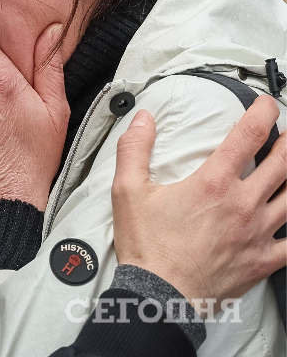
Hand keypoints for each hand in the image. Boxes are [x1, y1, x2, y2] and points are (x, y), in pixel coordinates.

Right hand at [113, 98, 285, 306]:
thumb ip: (135, 149)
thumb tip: (143, 119)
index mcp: (214, 183)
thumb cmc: (147, 246)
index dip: (263, 113)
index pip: (249, 136)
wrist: (160, 294)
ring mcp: (259, 233)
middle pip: (283, 164)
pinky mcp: (264, 260)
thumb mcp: (128, 190)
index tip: (267, 104)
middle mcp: (243, 204)